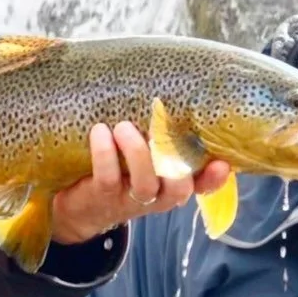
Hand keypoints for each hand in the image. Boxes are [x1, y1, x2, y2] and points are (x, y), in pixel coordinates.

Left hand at [50, 121, 231, 245]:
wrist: (76, 205)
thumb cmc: (117, 168)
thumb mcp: (141, 155)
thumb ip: (158, 135)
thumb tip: (172, 91)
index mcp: (171, 183)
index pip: (202, 186)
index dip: (214, 178)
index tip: (222, 163)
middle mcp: (157, 195)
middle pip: (179, 189)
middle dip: (173, 159)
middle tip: (156, 129)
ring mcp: (130, 199)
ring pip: (145, 184)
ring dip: (137, 152)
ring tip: (123, 127)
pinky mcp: (102, 197)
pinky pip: (108, 177)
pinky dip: (105, 153)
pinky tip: (99, 132)